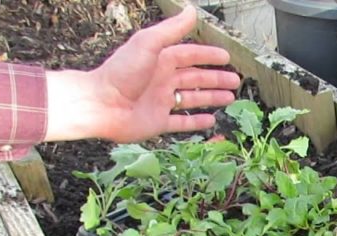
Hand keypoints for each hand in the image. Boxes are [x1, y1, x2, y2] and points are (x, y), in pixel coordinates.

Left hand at [44, 4, 240, 142]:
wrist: (100, 104)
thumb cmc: (122, 72)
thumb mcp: (148, 44)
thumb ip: (171, 29)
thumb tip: (192, 10)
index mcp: (161, 60)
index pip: (190, 55)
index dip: (208, 56)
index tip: (226, 57)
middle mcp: (162, 80)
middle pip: (195, 78)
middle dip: (216, 79)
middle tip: (235, 81)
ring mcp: (160, 102)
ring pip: (192, 99)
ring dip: (211, 98)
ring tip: (229, 98)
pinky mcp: (157, 122)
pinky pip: (181, 122)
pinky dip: (196, 122)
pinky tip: (210, 120)